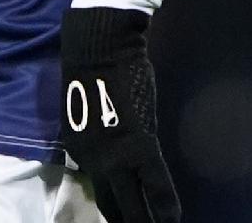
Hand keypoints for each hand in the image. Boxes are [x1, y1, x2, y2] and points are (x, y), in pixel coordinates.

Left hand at [59, 7, 181, 222]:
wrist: (99, 46)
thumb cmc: (96, 69)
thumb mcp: (88, 112)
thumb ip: (98, 137)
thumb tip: (114, 147)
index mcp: (78, 150)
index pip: (100, 191)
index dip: (117, 208)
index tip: (128, 216)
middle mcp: (91, 160)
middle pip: (112, 205)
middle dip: (128, 220)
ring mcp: (114, 156)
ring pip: (133, 204)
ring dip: (147, 221)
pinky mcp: (138, 147)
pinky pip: (154, 187)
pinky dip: (165, 207)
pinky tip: (173, 220)